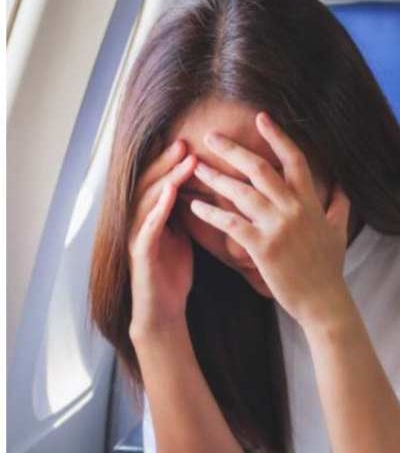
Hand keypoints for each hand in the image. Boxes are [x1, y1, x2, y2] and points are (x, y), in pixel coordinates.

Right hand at [128, 139, 197, 332]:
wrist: (163, 309)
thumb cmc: (173, 272)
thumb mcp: (183, 235)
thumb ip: (187, 213)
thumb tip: (207, 189)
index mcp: (151, 215)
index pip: (160, 181)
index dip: (173, 162)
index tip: (193, 143)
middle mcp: (140, 220)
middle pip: (151, 183)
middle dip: (167, 162)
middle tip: (185, 142)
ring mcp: (138, 235)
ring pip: (148, 199)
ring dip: (166, 178)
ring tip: (184, 161)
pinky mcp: (140, 252)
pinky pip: (149, 225)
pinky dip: (159, 207)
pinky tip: (171, 192)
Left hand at [188, 112, 351, 326]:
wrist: (323, 300)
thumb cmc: (329, 266)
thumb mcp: (339, 230)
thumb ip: (339, 203)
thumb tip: (342, 184)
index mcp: (310, 202)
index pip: (294, 160)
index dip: (277, 136)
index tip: (260, 118)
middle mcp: (294, 209)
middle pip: (260, 169)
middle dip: (233, 150)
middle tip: (210, 137)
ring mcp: (278, 227)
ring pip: (241, 193)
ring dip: (215, 178)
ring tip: (195, 168)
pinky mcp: (263, 247)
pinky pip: (231, 224)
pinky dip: (211, 214)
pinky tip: (194, 207)